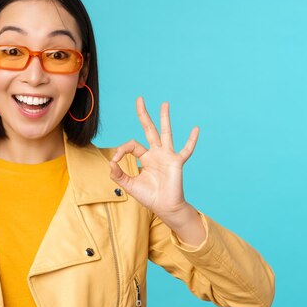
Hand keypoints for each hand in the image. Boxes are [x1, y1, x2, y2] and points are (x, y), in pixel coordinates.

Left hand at [109, 97, 198, 220]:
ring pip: (166, 133)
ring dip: (164, 118)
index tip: (115, 160)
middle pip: (149, 130)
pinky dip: (191, 140)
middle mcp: (156, 153)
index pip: (131, 145)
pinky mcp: (176, 163)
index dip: (121, 149)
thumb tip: (110, 163)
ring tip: (164, 103)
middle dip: (143, 115)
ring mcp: (167, 156)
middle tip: (139, 98)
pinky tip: (196, 129)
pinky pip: (186, 150)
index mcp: (145, 157)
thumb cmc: (149, 196)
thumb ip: (118, 175)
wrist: (165, 207)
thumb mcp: (129, 185)